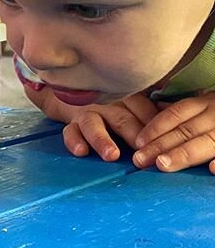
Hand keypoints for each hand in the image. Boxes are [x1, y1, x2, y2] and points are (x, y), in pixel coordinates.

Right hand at [28, 87, 158, 161]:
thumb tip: (177, 114)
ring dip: (102, 139)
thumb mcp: (134, 100)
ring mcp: (87, 113)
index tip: (165, 139)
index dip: (154, 124)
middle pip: (121, 118)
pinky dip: (74, 141)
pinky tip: (81, 151)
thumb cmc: (114, 103)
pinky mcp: (71, 123)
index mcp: (127, 98)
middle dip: (132, 133)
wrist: (73, 92)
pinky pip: (70, 131)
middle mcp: (107, 104)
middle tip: (142, 150)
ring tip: (111, 155)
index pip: (143, 109)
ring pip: (93, 124)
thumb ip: (152, 109)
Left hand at [133, 93, 214, 173]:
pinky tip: (211, 170)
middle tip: (141, 159)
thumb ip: (184, 111)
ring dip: (184, 155)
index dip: (156, 127)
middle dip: (161, 146)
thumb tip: (154, 108)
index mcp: (206, 103)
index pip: (177, 113)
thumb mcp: (206, 103)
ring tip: (163, 165)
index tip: (138, 141)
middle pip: (186, 131)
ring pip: (206, 143)